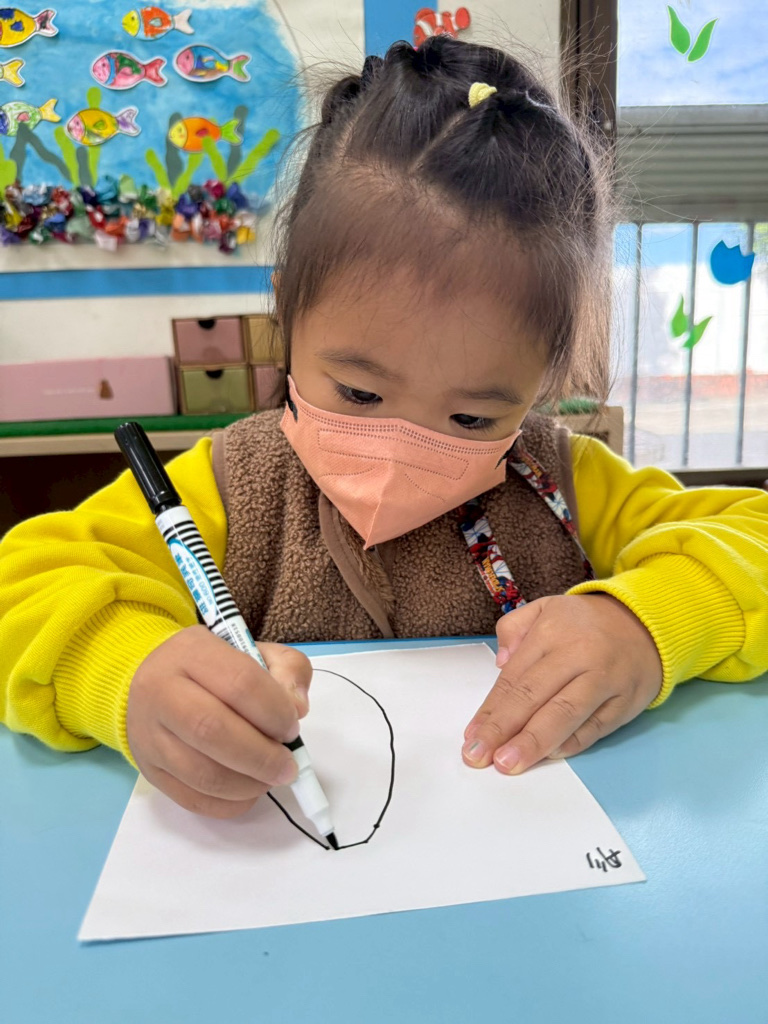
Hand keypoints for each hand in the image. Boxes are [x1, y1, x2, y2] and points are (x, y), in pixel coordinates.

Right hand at [126, 626, 311, 817]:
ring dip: (248, 784)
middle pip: (212, 730)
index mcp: (191, 652)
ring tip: (270, 778)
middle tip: (288, 765)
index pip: (240, 683)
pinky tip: (249, 791)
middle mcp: (160, 691)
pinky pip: (192, 799)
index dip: (275, 711)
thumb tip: (297, 708)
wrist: (154, 680)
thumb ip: (288, 670)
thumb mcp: (255, 650)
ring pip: (201, 773)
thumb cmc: (213, 667)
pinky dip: (230, 804)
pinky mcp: (150, 771)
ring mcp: (148, 735)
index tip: (292, 727)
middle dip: (262, 756)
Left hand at [462, 594, 662, 773]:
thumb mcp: (545, 608)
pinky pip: (594, 728)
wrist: (647, 624)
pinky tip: (548, 757)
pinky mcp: (624, 703)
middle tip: (479, 755)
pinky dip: (571, 745)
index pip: (514, 678)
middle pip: (534, 697)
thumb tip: (500, 664)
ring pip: (565, 715)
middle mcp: (578, 656)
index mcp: (551, 632)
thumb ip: (513, 628)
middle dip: (503, 730)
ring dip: (534, 743)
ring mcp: (604, 681)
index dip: (491, 710)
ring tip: (509, 763)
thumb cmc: (586, 623)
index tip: (472, 735)